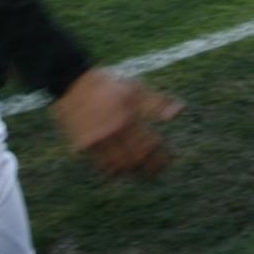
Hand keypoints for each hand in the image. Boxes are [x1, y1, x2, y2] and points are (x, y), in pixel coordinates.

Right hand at [55, 69, 183, 176]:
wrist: (72, 82)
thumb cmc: (109, 84)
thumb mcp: (136, 88)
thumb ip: (158, 102)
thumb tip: (180, 110)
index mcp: (126, 117)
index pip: (148, 145)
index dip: (161, 156)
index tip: (170, 158)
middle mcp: (111, 131)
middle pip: (134, 161)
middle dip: (149, 168)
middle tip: (159, 169)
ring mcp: (96, 140)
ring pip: (117, 167)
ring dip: (133, 171)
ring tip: (143, 171)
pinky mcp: (83, 145)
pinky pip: (101, 165)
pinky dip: (114, 169)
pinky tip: (122, 167)